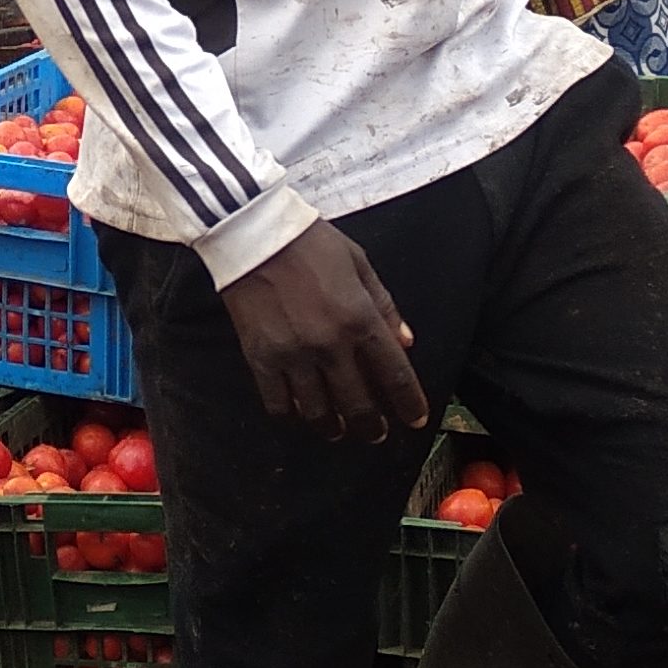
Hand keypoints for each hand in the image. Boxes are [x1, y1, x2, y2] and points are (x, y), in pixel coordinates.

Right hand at [217, 221, 428, 442]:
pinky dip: (292, 415)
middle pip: (358, 404)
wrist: (252, 233)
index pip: (394, 375)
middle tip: (375, 433)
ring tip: (338, 430)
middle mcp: (329, 344)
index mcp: (359, 318)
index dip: (409, 404)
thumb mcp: (359, 264)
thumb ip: (384, 305)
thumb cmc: (308, 242)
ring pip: (318, 412)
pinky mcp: (260, 357)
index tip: (415, 418)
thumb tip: (404, 341)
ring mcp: (293, 354)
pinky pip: (278, 402)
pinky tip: (299, 413)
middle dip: (372, 427)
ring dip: (333, 428)